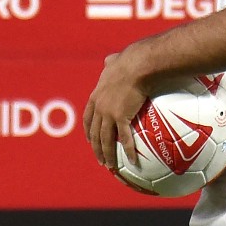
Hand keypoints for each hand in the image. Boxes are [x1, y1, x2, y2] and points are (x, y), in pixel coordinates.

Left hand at [83, 49, 145, 171]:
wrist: (137, 65)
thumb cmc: (129, 61)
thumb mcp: (114, 61)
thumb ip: (111, 63)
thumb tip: (112, 59)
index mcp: (97, 96)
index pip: (88, 117)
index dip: (88, 130)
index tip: (89, 139)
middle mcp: (99, 107)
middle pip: (95, 132)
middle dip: (96, 148)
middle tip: (99, 159)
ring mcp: (109, 113)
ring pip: (106, 139)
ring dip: (107, 154)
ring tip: (110, 166)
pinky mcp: (121, 117)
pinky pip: (125, 139)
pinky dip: (127, 151)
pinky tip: (131, 161)